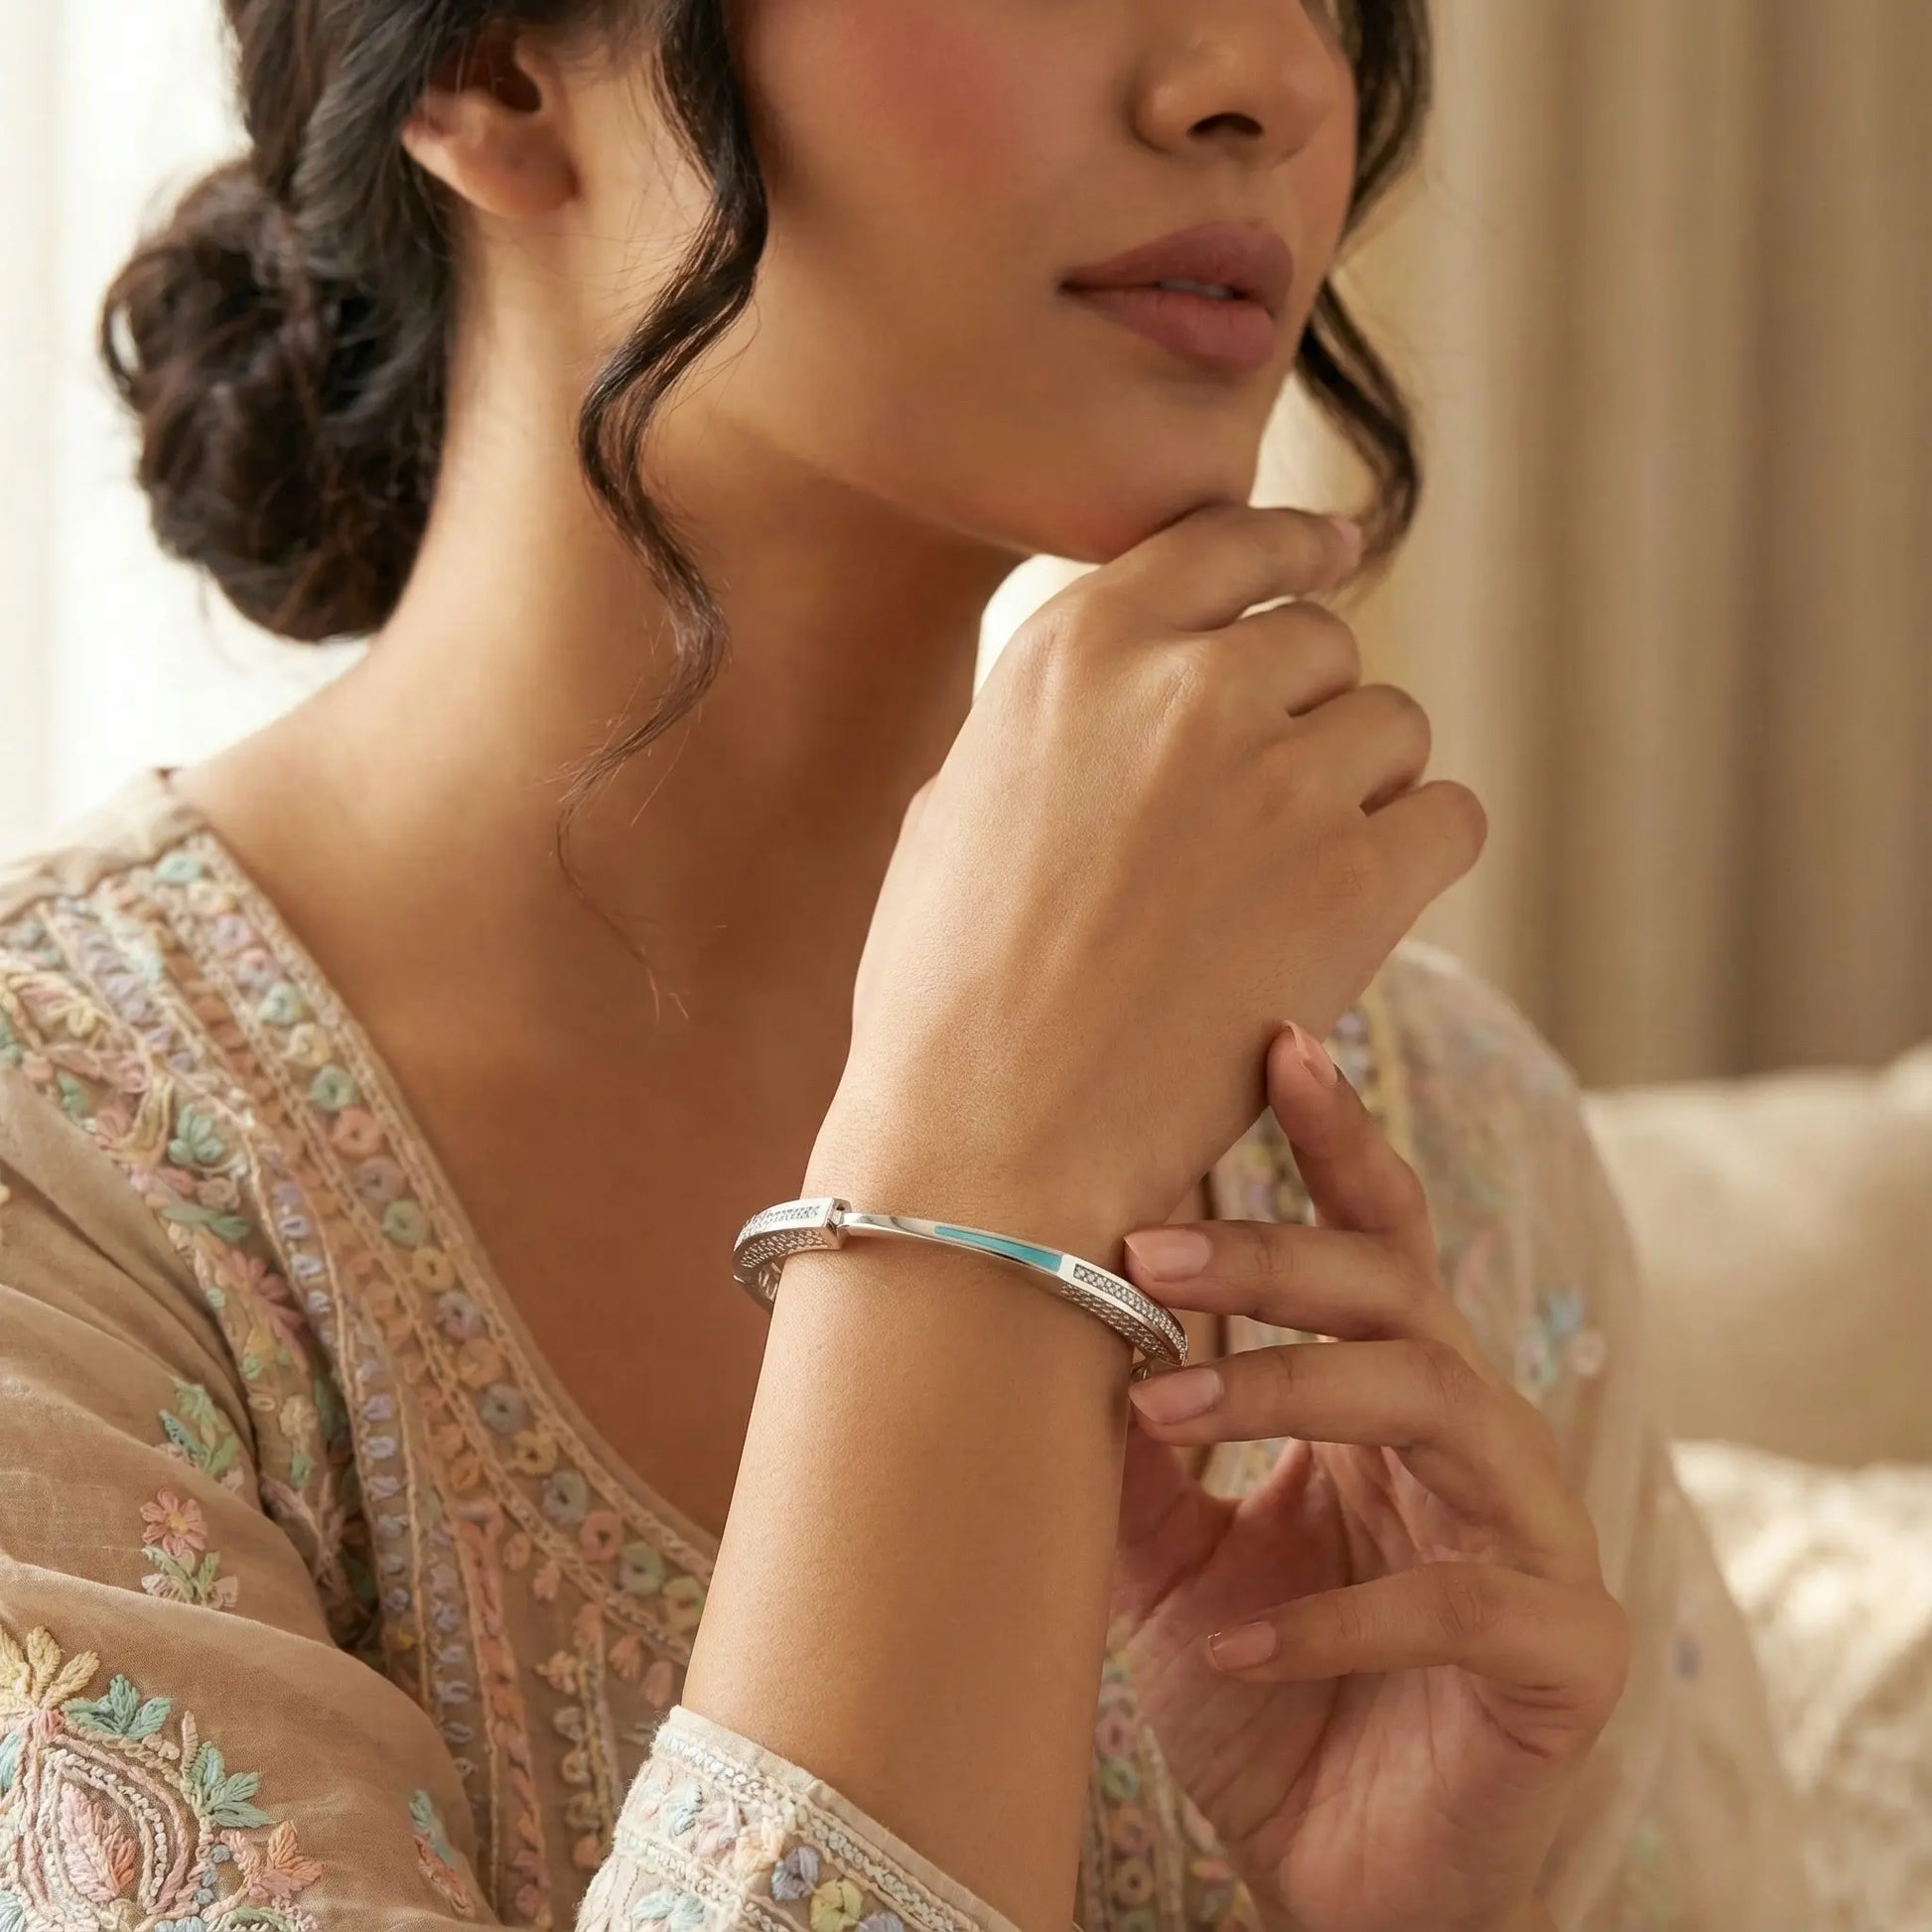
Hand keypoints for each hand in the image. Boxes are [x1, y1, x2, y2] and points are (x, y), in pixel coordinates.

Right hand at [811, 504, 1486, 1260]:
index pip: (1225, 538)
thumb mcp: (956, 809)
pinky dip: (1418, 858)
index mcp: (1074, 650)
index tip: (1334, 554)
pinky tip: (1357, 912)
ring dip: (1362, 788)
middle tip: (1265, 812)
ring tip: (1290, 881)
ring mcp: (1276, 778)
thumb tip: (1121, 697)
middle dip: (1305, 713)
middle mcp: (1183, 687)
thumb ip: (1054, 726)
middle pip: (1319, 641)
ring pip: (1394, 726)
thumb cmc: (950, 994)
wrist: (990, 1139)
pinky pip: (1451, 819)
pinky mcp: (1353, 881)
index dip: (1292, 547)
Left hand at [1110, 1025, 1629, 1931]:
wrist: (1334, 1879)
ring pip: (1438, 1400)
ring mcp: (1532, 1538)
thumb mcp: (1166, 1563)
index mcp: (1389, 1400)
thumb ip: (1125, 1453)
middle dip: (1278, 1251)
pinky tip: (1235, 1647)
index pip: (1376, 1242)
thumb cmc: (1261, 1696)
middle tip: (1151, 1241)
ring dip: (1288, 1389)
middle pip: (1399, 1292)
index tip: (1273, 1044)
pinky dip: (1332, 1616)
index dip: (1336, 1141)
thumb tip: (1041, 1326)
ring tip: (1162, 1405)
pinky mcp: (1565, 1650)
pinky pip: (1459, 1605)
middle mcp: (1472, 1439)